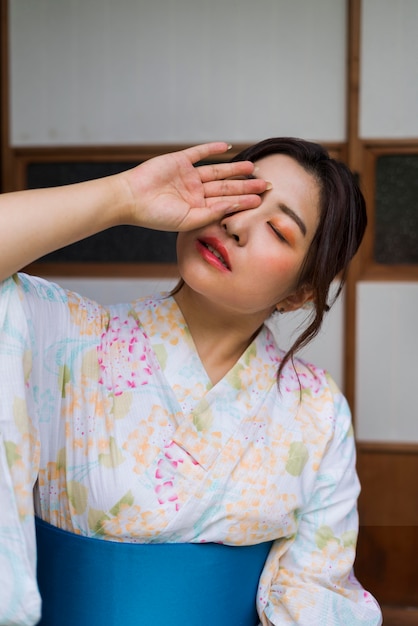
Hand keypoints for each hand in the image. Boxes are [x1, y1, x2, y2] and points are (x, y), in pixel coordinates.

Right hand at [122, 142, 267, 231]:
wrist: (131, 199)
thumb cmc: (155, 215)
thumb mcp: (187, 220)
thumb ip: (212, 214)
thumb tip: (234, 206)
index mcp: (198, 208)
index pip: (226, 204)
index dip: (244, 201)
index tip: (262, 200)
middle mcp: (195, 192)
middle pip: (226, 187)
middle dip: (246, 186)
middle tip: (266, 183)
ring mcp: (188, 176)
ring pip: (217, 171)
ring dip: (234, 169)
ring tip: (252, 167)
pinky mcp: (179, 161)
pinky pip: (199, 153)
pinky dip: (212, 149)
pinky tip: (227, 147)